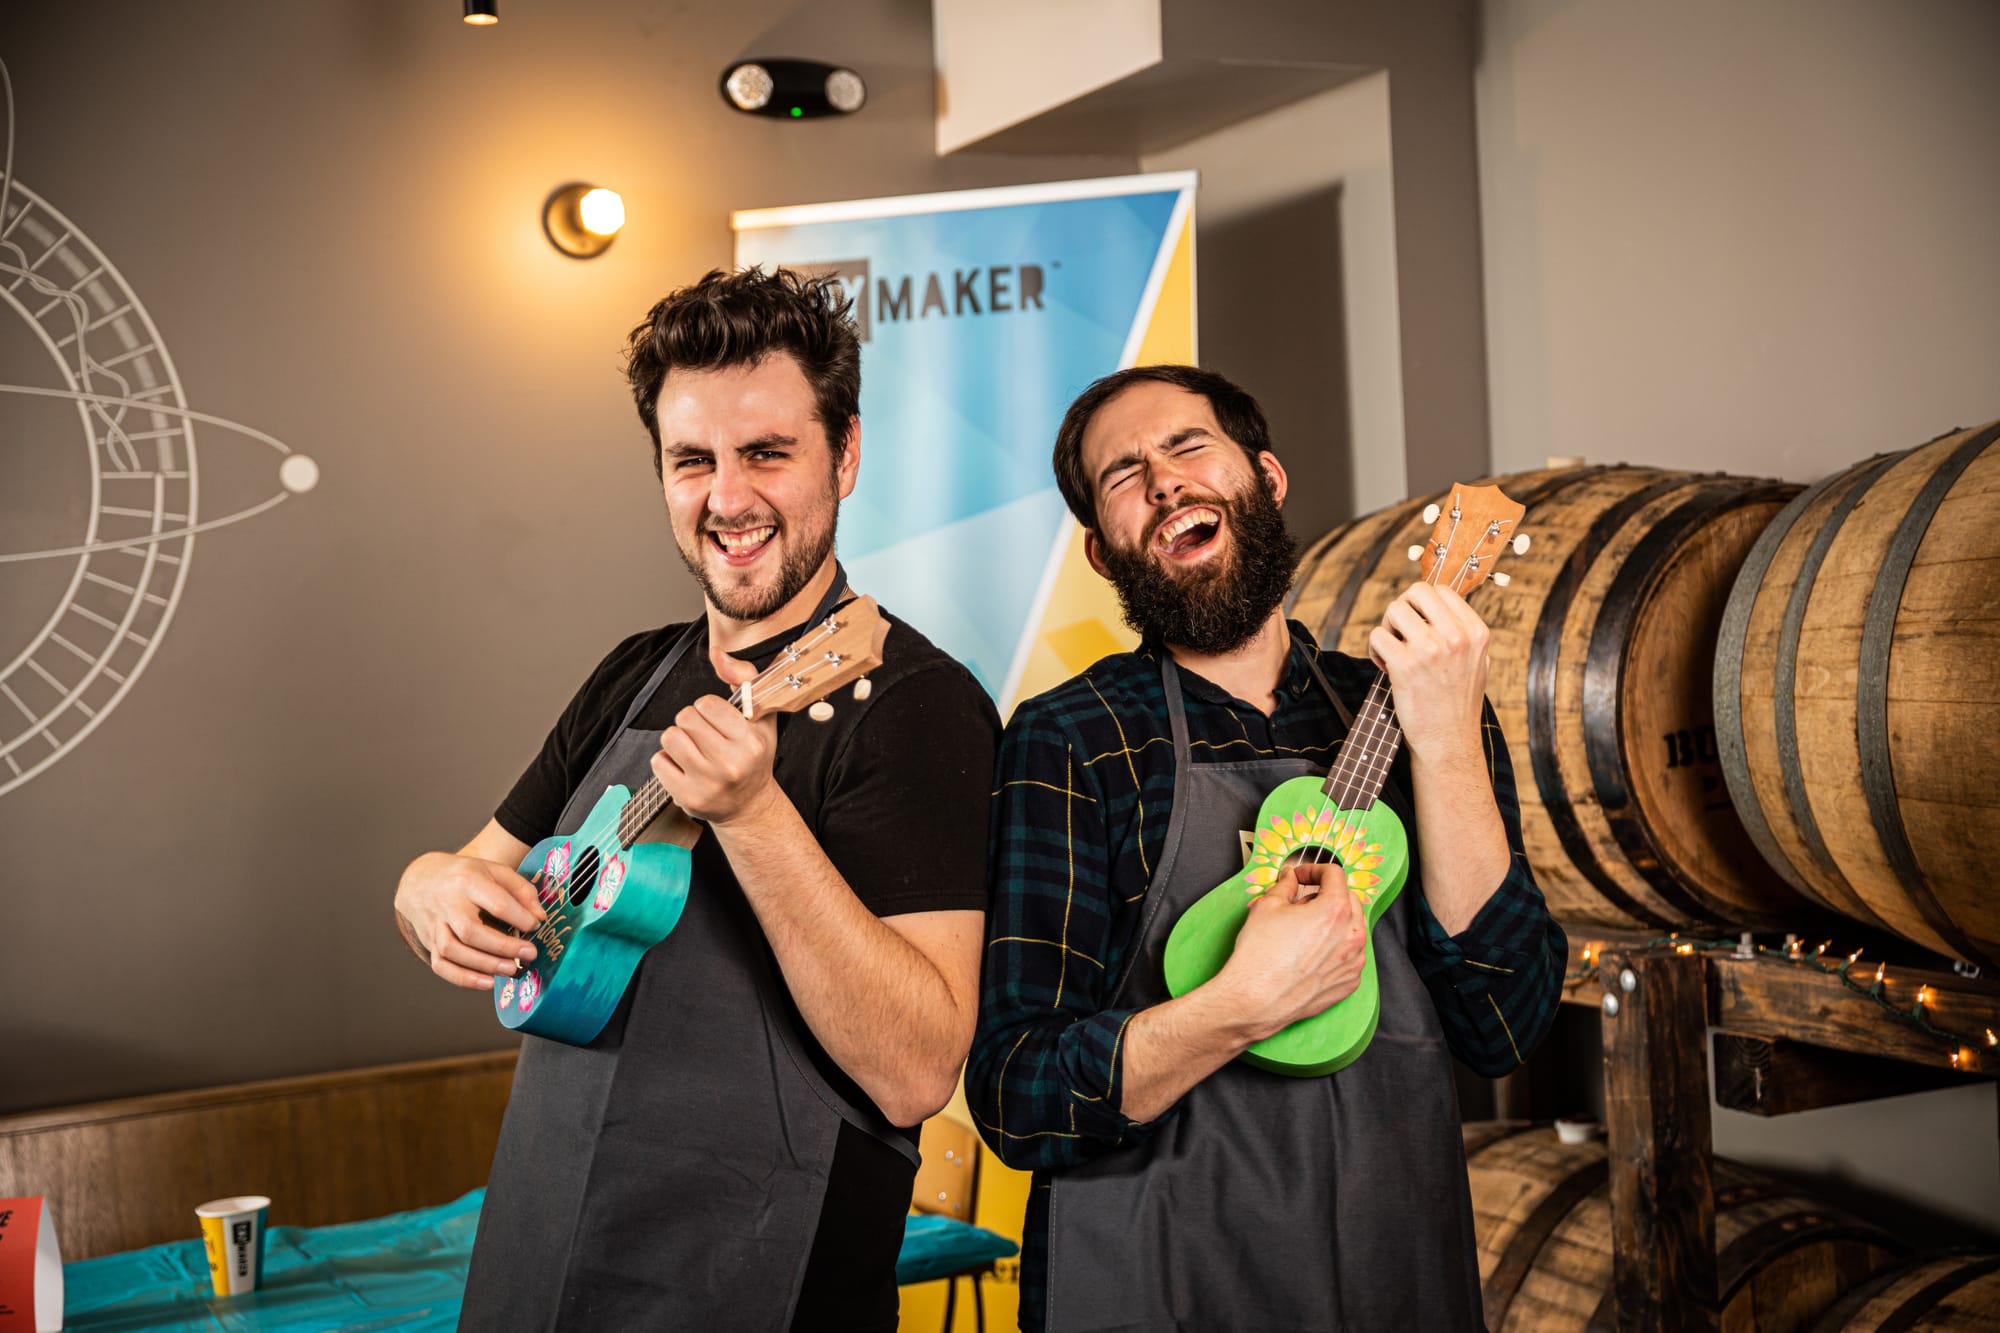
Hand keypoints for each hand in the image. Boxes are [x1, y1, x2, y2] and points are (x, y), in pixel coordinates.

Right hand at [394, 852, 545, 989]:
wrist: (422, 880)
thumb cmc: (466, 876)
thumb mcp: (495, 870)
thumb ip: (522, 890)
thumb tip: (539, 917)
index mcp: (468, 881)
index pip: (497, 904)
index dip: (520, 918)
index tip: (536, 926)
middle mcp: (448, 904)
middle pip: (471, 931)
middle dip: (503, 947)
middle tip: (530, 954)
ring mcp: (435, 926)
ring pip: (453, 951)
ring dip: (484, 965)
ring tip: (512, 969)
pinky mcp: (429, 943)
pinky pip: (441, 965)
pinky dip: (463, 978)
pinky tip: (487, 982)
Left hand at [650, 652, 781, 826]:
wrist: (749, 806)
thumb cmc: (753, 757)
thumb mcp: (760, 717)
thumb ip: (743, 678)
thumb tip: (718, 654)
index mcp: (752, 741)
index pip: (707, 704)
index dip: (708, 709)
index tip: (718, 721)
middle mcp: (731, 764)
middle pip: (685, 718)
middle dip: (691, 723)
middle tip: (705, 737)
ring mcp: (708, 783)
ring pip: (670, 737)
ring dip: (678, 740)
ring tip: (694, 750)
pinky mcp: (687, 797)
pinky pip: (658, 761)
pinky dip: (667, 761)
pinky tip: (685, 767)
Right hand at [1216, 860, 1368, 1039]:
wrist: (1256, 999)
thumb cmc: (1260, 956)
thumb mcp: (1267, 906)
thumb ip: (1285, 886)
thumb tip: (1290, 878)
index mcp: (1335, 910)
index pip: (1335, 875)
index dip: (1314, 869)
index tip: (1302, 876)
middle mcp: (1351, 936)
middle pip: (1349, 900)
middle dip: (1327, 895)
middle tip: (1301, 903)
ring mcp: (1353, 962)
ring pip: (1352, 930)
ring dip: (1334, 924)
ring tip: (1305, 932)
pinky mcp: (1349, 983)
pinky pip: (1349, 957)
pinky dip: (1335, 950)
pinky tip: (1311, 955)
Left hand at [1368, 580, 1489, 765]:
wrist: (1449, 742)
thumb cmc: (1458, 702)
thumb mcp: (1477, 660)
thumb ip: (1462, 630)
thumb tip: (1439, 601)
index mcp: (1476, 632)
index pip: (1441, 590)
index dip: (1422, 604)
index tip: (1419, 625)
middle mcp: (1456, 637)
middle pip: (1416, 591)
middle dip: (1403, 607)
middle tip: (1401, 632)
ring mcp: (1430, 649)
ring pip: (1394, 609)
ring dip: (1387, 628)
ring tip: (1393, 650)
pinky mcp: (1405, 665)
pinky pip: (1377, 636)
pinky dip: (1375, 649)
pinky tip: (1385, 666)